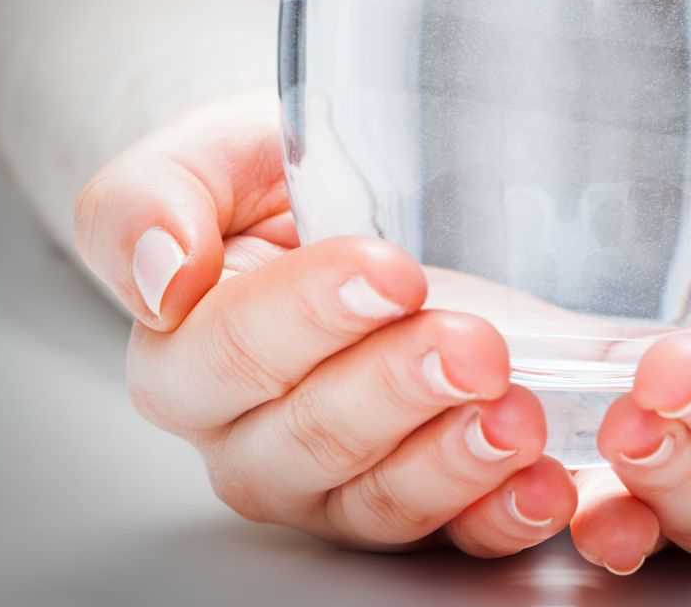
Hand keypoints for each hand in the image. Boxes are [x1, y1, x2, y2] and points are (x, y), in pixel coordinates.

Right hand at [74, 92, 576, 555]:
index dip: (310, 318)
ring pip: (381, 500)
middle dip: (400, 390)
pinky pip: (453, 533)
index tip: (389, 274)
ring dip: (456, 463)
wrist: (356, 196)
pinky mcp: (417, 500)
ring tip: (516, 415)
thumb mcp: (209, 157)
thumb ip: (148, 202)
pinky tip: (542, 483)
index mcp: (189, 356)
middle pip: (314, 439)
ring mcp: (337, 481)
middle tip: (471, 345)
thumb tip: (160, 276)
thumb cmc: (278, 180)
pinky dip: (502, 514)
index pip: (233, 354)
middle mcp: (254, 436)